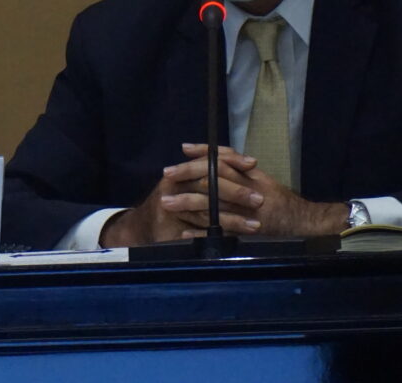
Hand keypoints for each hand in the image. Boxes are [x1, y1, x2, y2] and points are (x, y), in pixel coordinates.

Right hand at [99, 147, 264, 246]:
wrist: (142, 226)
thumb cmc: (174, 202)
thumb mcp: (192, 183)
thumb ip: (214, 171)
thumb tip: (250, 162)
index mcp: (182, 172)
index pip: (209, 161)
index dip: (231, 160)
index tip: (253, 165)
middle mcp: (174, 184)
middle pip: (208, 184)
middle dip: (236, 192)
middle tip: (259, 199)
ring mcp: (170, 206)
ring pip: (206, 211)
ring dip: (233, 219)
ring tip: (254, 225)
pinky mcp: (169, 228)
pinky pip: (197, 232)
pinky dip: (216, 236)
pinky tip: (233, 240)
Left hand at [178, 143, 348, 236]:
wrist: (303, 223)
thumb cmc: (277, 199)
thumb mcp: (259, 177)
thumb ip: (235, 164)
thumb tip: (207, 153)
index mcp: (250, 176)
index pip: (221, 161)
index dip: (199, 157)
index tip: (180, 154)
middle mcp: (247, 191)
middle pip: (212, 181)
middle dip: (186, 178)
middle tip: (166, 179)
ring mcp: (246, 213)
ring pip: (212, 206)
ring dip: (187, 204)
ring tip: (167, 203)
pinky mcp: (246, 233)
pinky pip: (220, 233)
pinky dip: (201, 232)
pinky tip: (183, 231)